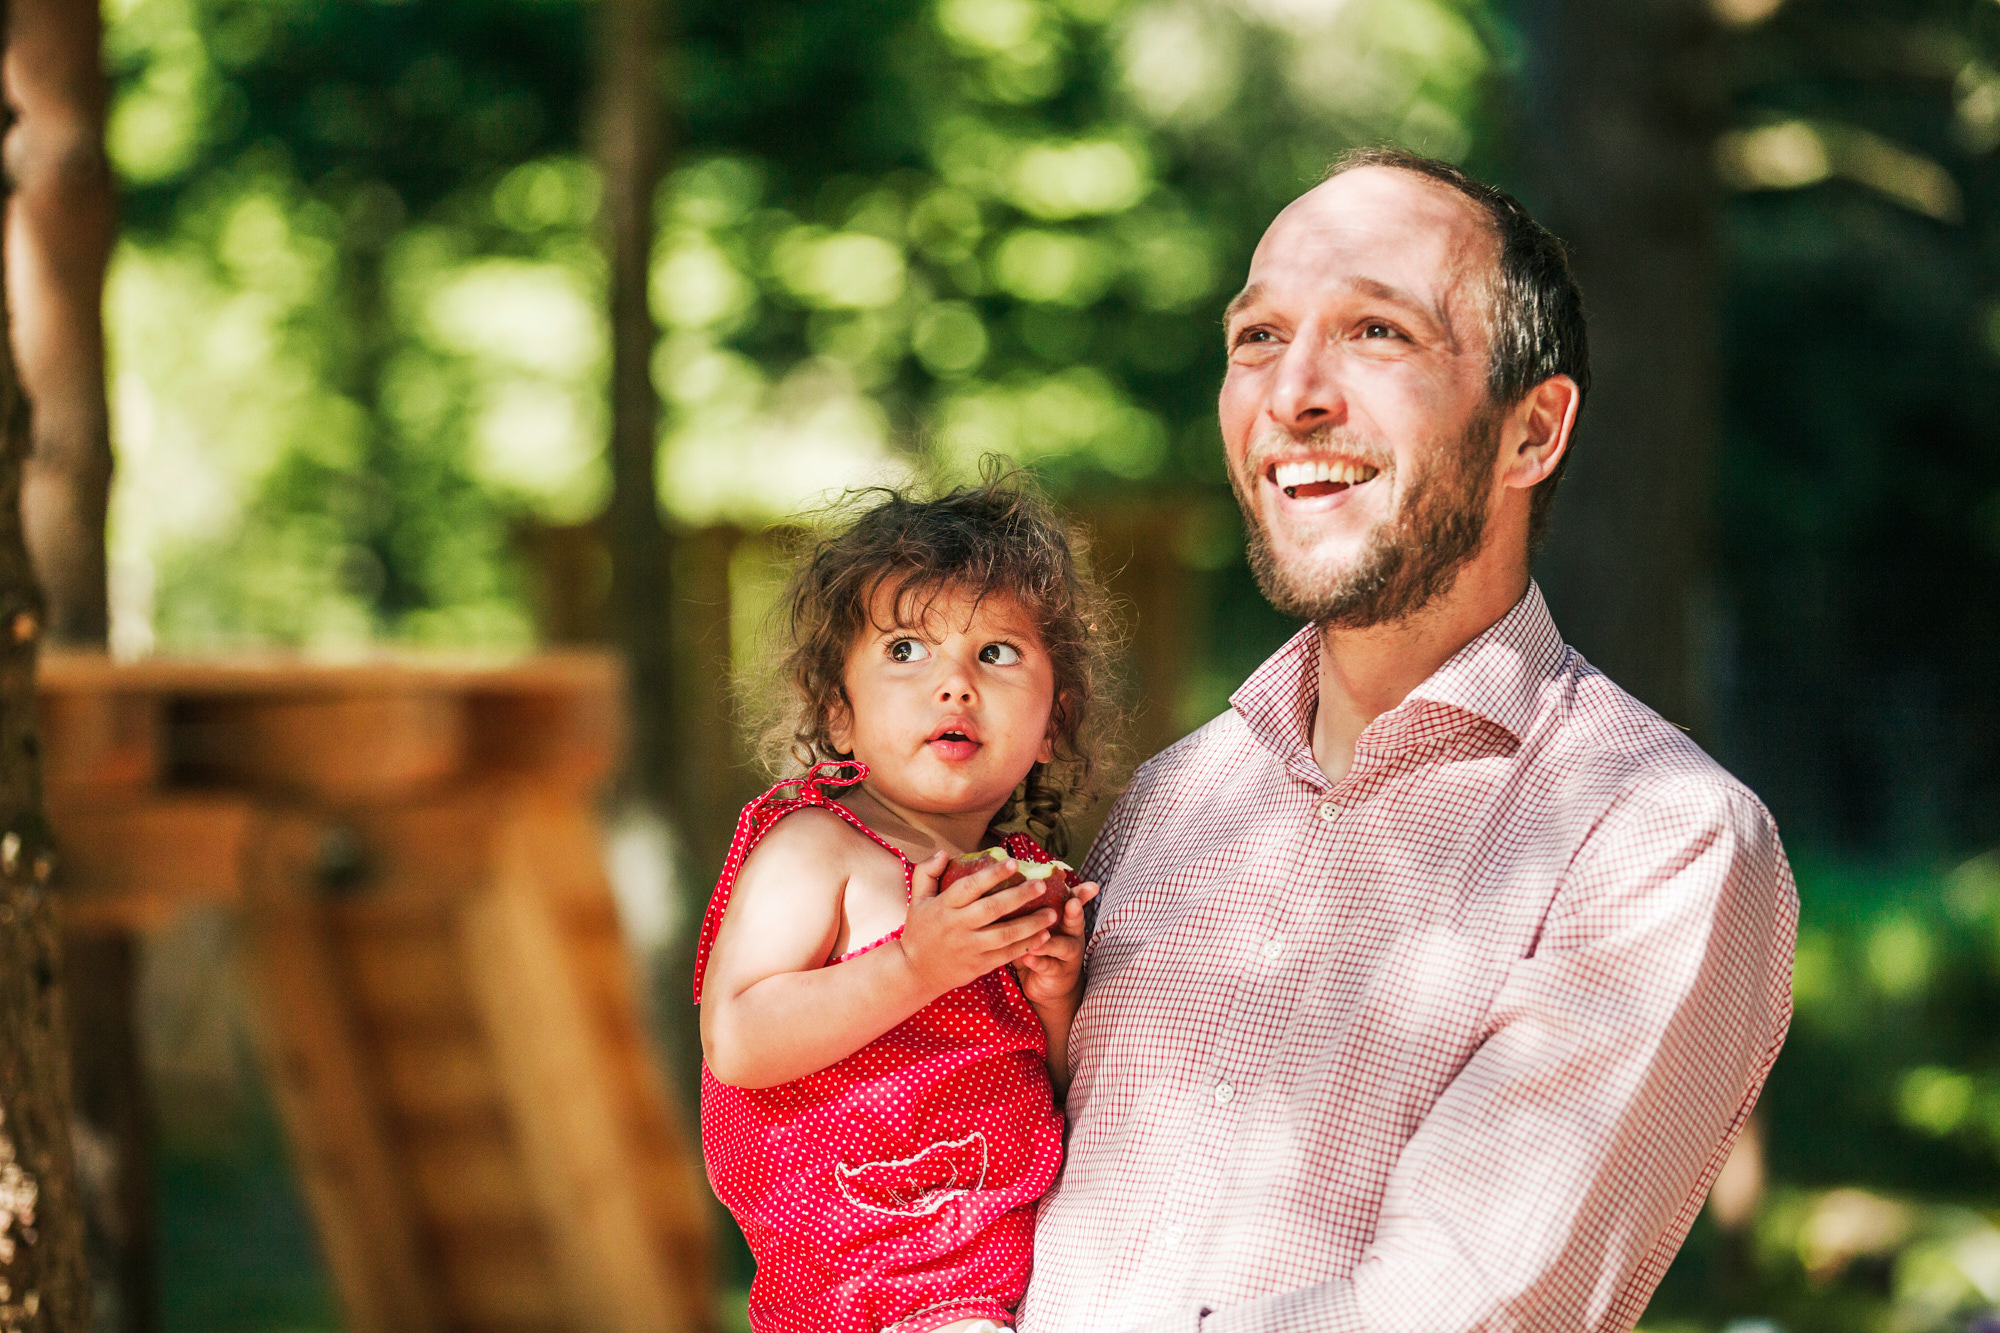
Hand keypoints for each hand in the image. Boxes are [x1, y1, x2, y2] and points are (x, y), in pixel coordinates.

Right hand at [898, 851, 1055, 997]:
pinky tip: (1044, 935)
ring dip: (1031, 924)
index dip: (992, 874)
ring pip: (1005, 934)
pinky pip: (1007, 954)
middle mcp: (957, 926)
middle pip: (992, 909)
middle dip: (1019, 896)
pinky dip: (1027, 945)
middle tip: (1040, 885)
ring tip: (1052, 913)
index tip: (1014, 862)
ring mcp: (970, 947)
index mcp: (944, 907)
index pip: (969, 887)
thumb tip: (944, 852)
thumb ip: (927, 872)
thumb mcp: (916, 899)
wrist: (916, 972)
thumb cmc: (920, 930)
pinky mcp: (979, 965)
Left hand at [1014, 879, 1097, 1009]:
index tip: (1092, 887)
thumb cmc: (1039, 946)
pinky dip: (1038, 961)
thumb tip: (1008, 883)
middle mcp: (1071, 935)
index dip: (1082, 894)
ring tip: (1041, 935)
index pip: (1075, 902)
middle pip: (1076, 922)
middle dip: (1075, 912)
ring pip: (1063, 946)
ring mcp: (1067, 956)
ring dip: (1051, 941)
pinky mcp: (1058, 973)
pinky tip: (1028, 957)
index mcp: (1065, 919)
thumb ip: (1029, 909)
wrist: (1046, 984)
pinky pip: (1048, 966)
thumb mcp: (1036, 926)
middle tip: (1073, 903)